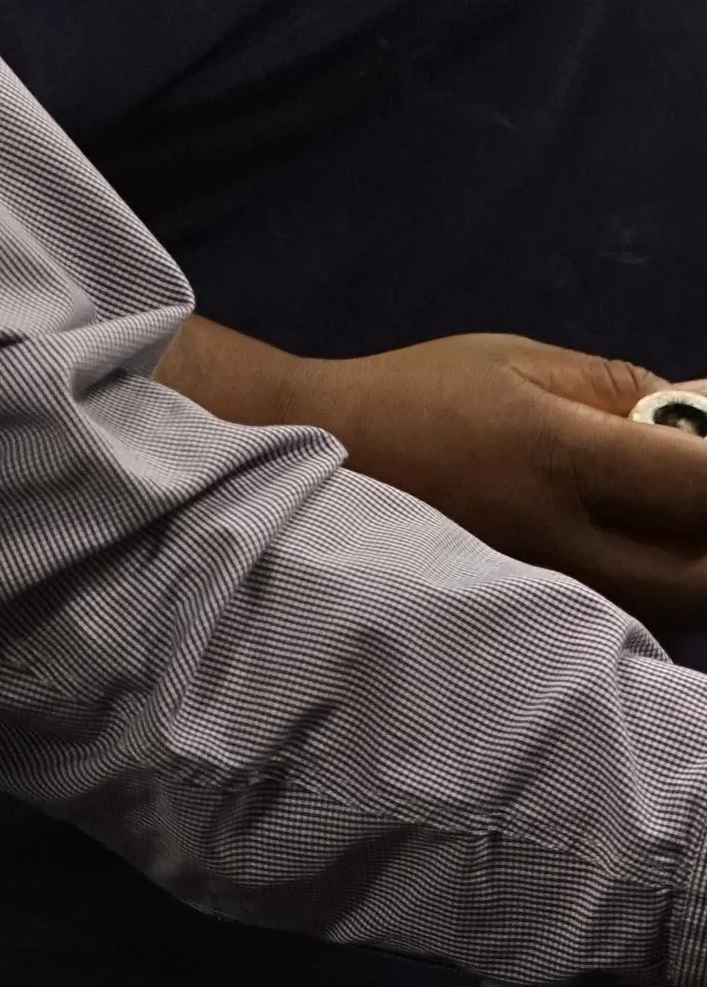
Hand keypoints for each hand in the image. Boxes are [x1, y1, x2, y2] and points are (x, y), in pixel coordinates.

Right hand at [158, 316, 706, 634]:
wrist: (318, 464)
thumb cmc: (420, 395)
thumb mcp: (519, 360)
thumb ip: (621, 388)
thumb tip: (705, 408)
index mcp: (560, 457)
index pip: (702, 485)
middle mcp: (566, 543)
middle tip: (687, 487)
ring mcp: (552, 597)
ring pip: (677, 609)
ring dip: (694, 563)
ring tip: (661, 513)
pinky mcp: (536, 626)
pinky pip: (632, 619)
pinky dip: (658, 587)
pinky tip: (627, 545)